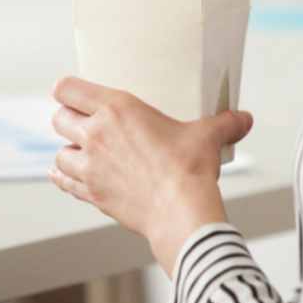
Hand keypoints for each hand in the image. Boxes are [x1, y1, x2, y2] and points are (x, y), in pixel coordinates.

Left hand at [49, 77, 253, 275]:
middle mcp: (96, 135)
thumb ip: (225, 123)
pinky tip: (69, 176)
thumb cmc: (189, 170)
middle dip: (68, 119)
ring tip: (82, 152)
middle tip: (83, 123)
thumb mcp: (208, 136)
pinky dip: (65, 178)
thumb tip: (244, 119)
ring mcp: (90, 166)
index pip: (68, 89)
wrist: (180, 212)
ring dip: (68, 151)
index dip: (67, 90)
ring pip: (59, 152)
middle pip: (58, 118)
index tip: (73, 94)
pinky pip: (64, 182)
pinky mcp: (91, 194)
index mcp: (117, 109)